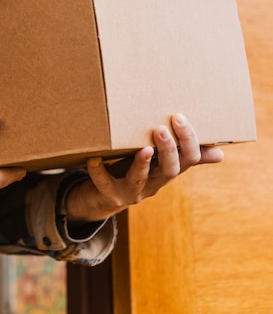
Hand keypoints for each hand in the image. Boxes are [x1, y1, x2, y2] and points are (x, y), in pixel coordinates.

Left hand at [65, 113, 223, 222]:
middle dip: (168, 150)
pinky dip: (98, 171)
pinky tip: (94, 158)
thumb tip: (221, 154)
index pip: (188, 159)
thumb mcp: (158, 165)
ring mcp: (131, 191)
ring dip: (142, 163)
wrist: (102, 198)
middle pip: (169, 170)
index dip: (187, 141)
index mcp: (166, 171)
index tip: (179, 117)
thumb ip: (183, 157)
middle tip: (162, 129)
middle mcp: (153, 183)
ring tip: (143, 148)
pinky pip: (103, 184)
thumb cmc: (133, 172)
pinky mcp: (109, 194)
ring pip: (141, 179)